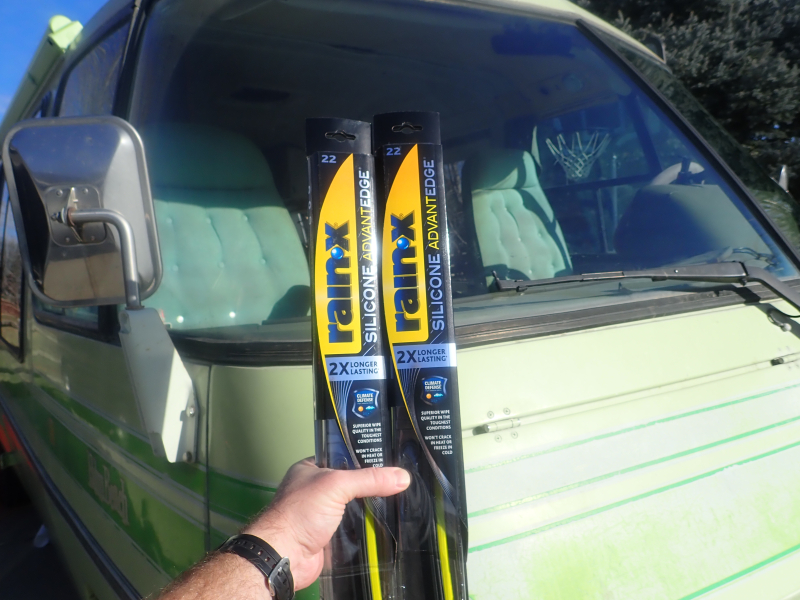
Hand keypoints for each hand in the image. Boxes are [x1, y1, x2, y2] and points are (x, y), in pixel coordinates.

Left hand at [243, 459, 410, 589]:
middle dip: (371, 483)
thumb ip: (369, 479)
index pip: (342, 456)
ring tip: (398, 499)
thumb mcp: (337, 485)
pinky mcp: (329, 535)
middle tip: (397, 480)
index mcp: (310, 468)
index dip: (364, 456)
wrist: (285, 556)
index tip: (389, 457)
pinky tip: (385, 523)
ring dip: (370, 507)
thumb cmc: (300, 513)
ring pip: (353, 506)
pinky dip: (367, 527)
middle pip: (351, 482)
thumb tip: (402, 476)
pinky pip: (353, 527)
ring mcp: (322, 513)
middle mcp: (315, 489)